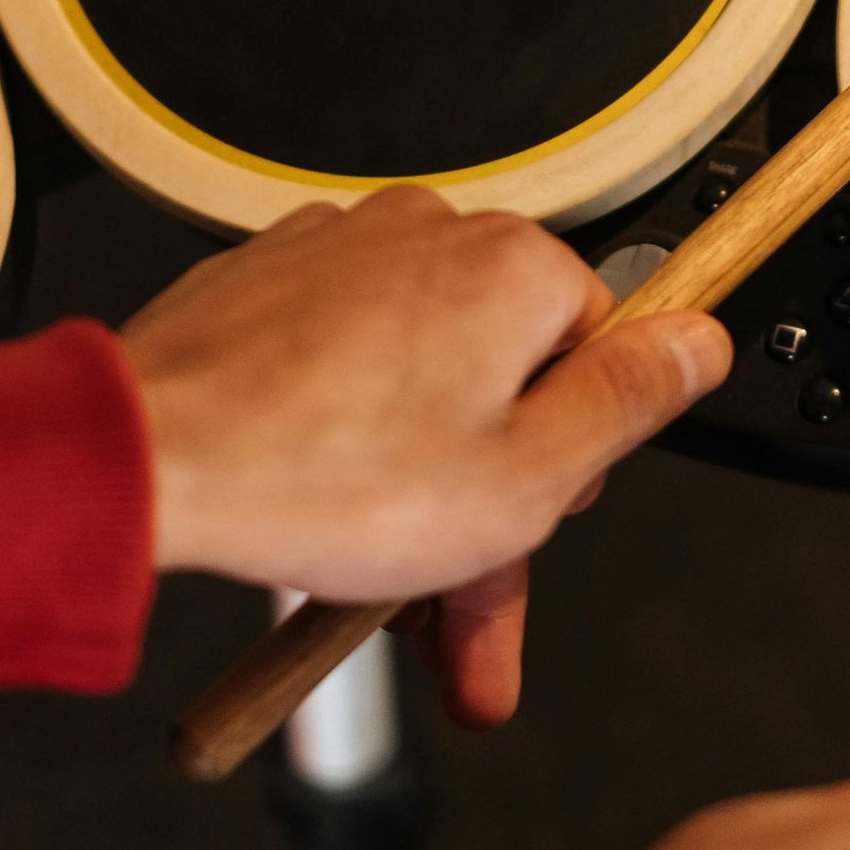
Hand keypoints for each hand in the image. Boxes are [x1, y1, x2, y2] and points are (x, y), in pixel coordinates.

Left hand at [121, 186, 728, 726]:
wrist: (146, 462)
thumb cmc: (325, 479)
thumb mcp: (532, 478)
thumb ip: (632, 402)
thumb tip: (703, 340)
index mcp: (516, 269)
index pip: (598, 360)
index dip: (572, 466)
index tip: (539, 530)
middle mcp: (432, 234)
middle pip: (504, 382)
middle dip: (490, 510)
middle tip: (462, 615)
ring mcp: (342, 252)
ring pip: (420, 385)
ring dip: (417, 491)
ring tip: (382, 597)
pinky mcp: (269, 284)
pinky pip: (341, 368)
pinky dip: (344, 443)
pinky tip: (324, 522)